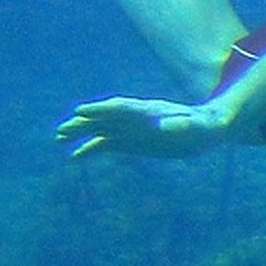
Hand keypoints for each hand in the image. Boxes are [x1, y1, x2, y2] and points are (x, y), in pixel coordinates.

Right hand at [58, 95, 230, 160]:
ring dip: (81, 133)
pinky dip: (91, 150)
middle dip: (84, 122)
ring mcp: (131, 129)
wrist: (207, 130)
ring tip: (58, 138)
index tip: (81, 111)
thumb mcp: (197, 127)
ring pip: (101, 129)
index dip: (101, 110)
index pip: (120, 108)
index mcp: (149, 111)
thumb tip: (164, 126)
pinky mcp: (131, 142)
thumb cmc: (205, 126)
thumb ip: (181, 125)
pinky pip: (107, 145)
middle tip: (62, 130)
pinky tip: (75, 157)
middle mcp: (135, 118)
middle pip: (105, 118)